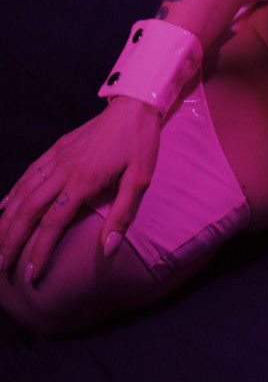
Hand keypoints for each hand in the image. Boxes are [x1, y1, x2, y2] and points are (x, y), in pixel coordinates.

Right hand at [0, 97, 160, 284]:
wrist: (135, 104)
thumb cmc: (140, 142)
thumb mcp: (140, 178)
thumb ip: (123, 214)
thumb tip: (107, 248)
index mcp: (83, 180)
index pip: (53, 223)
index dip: (39, 251)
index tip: (31, 276)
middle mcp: (63, 169)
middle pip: (28, 210)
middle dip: (12, 240)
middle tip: (2, 266)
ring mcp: (57, 157)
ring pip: (23, 192)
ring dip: (7, 219)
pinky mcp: (57, 147)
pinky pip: (29, 173)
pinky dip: (13, 191)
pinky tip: (4, 206)